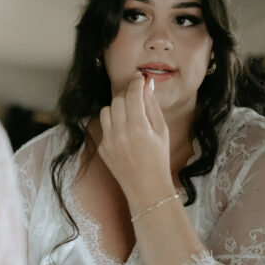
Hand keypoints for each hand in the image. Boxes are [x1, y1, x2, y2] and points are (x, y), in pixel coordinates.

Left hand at [98, 73, 173, 207]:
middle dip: (128, 95)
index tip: (139, 77)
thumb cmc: (159, 158)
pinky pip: (104, 126)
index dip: (136, 82)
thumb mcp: (162, 130)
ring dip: (117, 108)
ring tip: (130, 115)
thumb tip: (147, 85)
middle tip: (137, 97)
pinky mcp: (102, 148)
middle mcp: (120, 133)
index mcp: (138, 127)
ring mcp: (109, 141)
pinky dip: (113, 123)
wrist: (146, 187)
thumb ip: (152, 105)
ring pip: (107, 110)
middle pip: (118, 99)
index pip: (132, 94)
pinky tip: (125, 132)